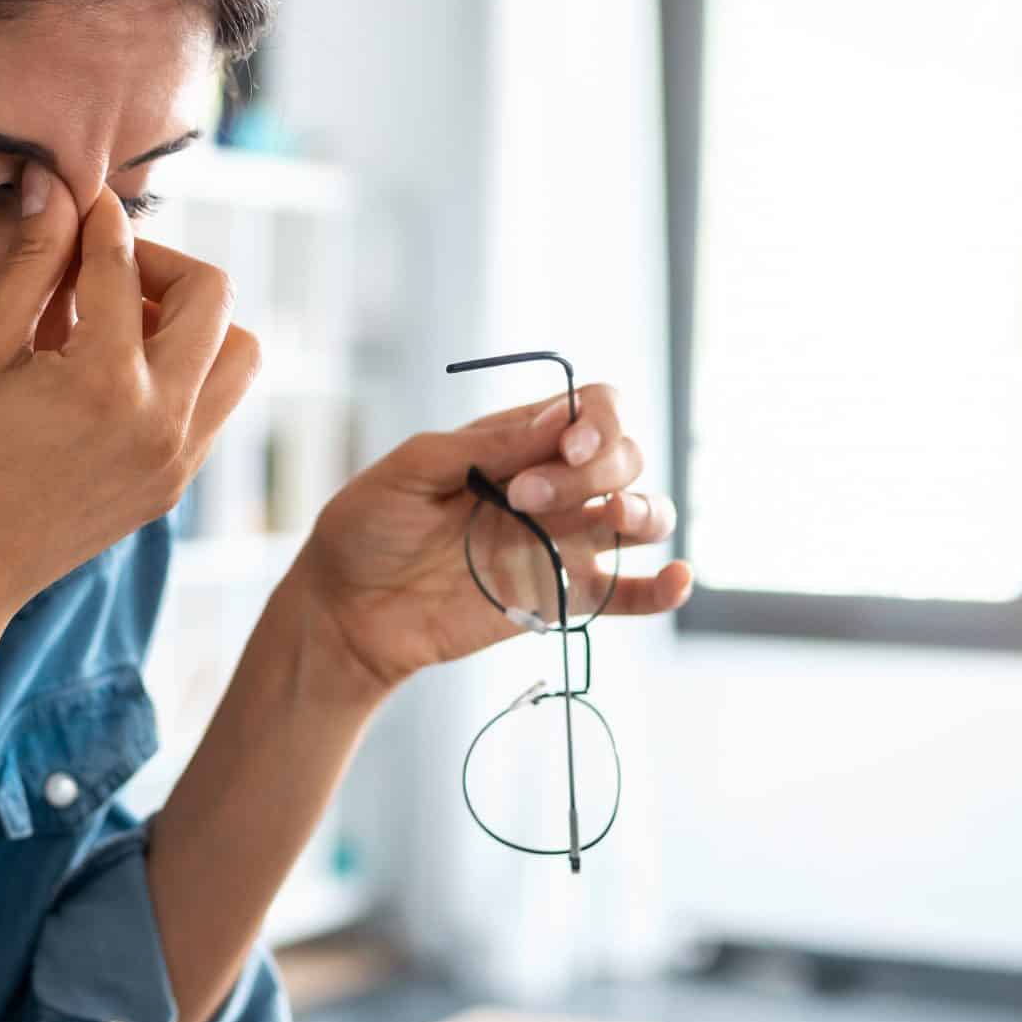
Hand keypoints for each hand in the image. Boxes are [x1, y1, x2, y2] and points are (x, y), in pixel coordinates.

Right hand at [0, 164, 261, 631]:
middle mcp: (162, 420)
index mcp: (106, 381)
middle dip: (159, 263)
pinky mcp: (174, 485)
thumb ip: (29, 267)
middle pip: (213, 296)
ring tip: (120, 324)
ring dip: (192, 321)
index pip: (123, 264)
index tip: (77, 200)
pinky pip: (215, 404)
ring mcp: (177, 459)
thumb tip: (54, 186)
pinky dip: (186, 370)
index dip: (96, 220)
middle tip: (101, 269)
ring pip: (237, 353)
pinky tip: (117, 372)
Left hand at [292, 384, 691, 693]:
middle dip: (592, 468)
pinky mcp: (562, 598)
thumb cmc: (367, 529)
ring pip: (642, 515)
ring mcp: (562, 542)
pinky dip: (663, 587)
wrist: (346, 610)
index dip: (597, 421)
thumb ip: (483, 445)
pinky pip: (630, 593)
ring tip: (613, 517)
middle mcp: (552, 486)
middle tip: (523, 497)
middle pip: (624, 457)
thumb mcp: (410, 471)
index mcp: (518, 441)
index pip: (594, 410)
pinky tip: (676, 579)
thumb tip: (556, 421)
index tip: (564, 444)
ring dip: (644, 509)